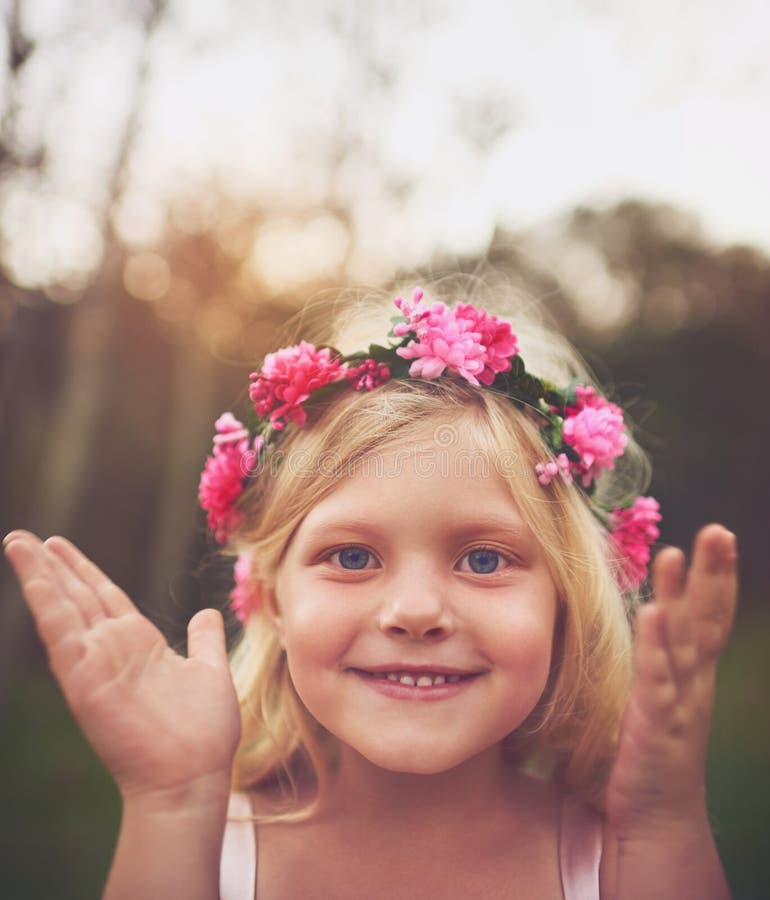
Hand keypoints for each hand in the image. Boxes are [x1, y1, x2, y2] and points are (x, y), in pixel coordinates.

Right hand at [4, 531, 241, 805]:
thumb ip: (205, 641)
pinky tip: (32, 571)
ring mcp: (94, 661)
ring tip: (18, 542)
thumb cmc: (203, 733)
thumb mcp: (209, 672)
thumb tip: (208, 613)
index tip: (60, 545)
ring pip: (62, 605)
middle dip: (53, 565)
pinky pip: (60, 628)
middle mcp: (111, 648)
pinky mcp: (83, 676)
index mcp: (139, 644)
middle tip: (26, 537)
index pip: (104, 596)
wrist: (192, 777)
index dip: (83, 570)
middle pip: (76, 595)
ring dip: (40, 573)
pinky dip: (45, 598)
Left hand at [605, 523, 737, 840]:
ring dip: (681, 598)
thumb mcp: (664, 695)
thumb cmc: (657, 751)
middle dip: (714, 574)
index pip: (711, 615)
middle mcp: (694, 682)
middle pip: (709, 619)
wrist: (658, 818)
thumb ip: (663, 657)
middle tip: (719, 530)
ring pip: (685, 642)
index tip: (719, 534)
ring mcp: (679, 702)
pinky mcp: (656, 724)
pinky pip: (658, 680)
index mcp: (694, 672)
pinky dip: (656, 647)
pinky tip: (652, 614)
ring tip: (677, 554)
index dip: (718, 576)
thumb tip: (653, 616)